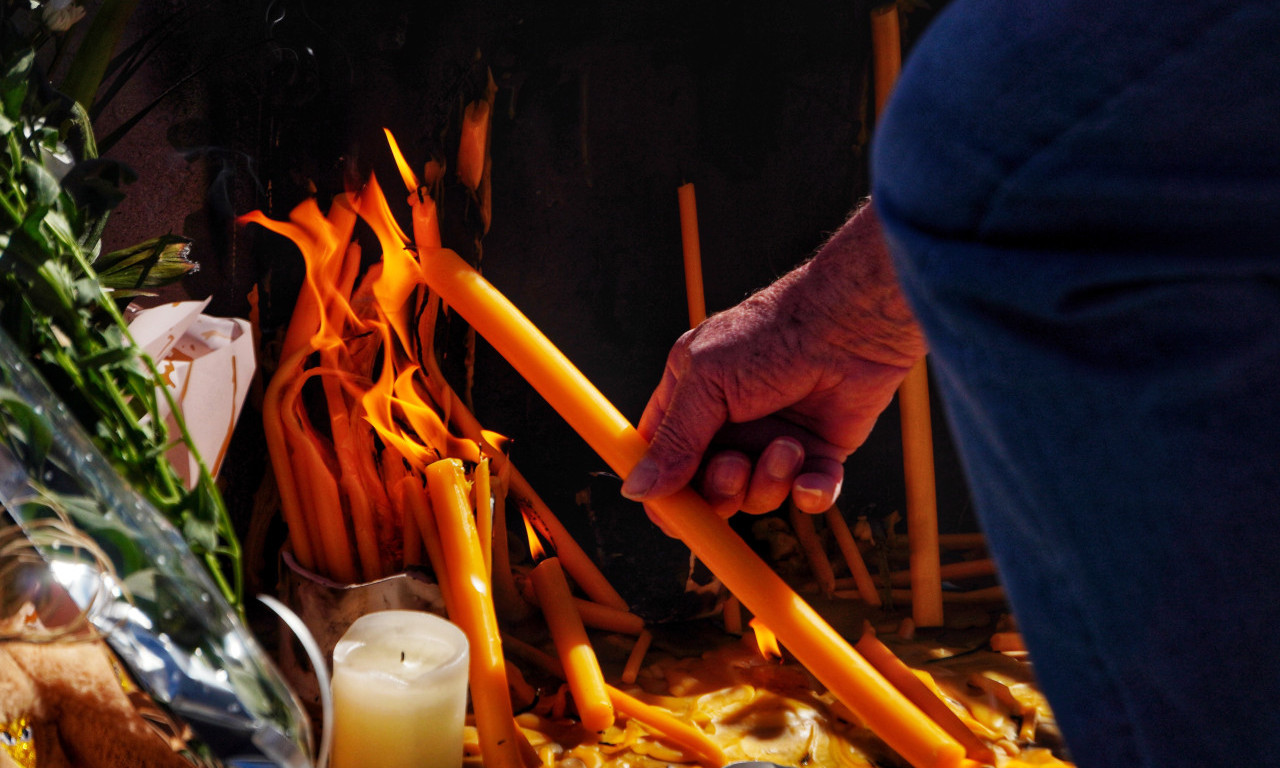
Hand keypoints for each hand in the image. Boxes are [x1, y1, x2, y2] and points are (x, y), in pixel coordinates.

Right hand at [621, 203, 924, 522]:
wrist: (850, 324)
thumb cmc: (772, 337)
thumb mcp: (707, 381)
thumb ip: (674, 440)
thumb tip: (636, 490)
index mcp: (692, 398)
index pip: (662, 459)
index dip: (664, 493)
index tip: (672, 512)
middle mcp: (731, 424)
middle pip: (708, 491)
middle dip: (721, 490)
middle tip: (736, 466)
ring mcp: (774, 440)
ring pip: (758, 498)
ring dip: (770, 481)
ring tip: (788, 446)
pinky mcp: (820, 453)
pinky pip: (809, 495)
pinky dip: (811, 493)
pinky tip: (812, 478)